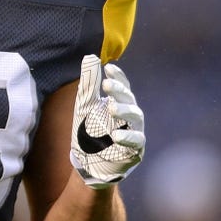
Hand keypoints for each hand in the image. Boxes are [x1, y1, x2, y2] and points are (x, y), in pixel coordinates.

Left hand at [70, 55, 144, 188]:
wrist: (88, 164)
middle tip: (106, 85)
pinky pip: (136, 142)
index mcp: (119, 103)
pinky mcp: (134, 151)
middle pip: (129, 99)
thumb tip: (90, 56)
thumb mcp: (85, 107)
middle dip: (119, 91)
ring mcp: (134, 132)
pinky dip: (126, 138)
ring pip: (135, 117)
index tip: (109, 69)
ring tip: (111, 108)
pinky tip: (114, 136)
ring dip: (124, 111)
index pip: (122, 86)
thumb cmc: (89, 133)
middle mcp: (129, 116)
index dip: (118, 77)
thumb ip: (89, 84)